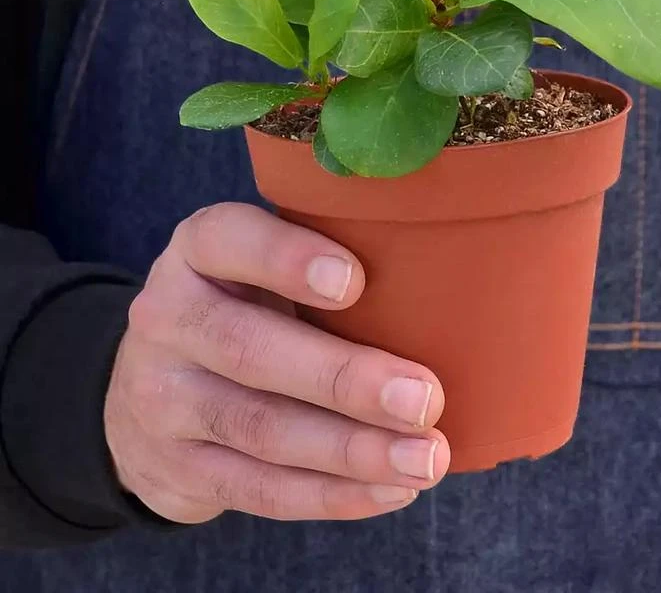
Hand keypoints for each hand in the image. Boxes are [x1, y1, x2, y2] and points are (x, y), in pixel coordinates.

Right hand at [104, 203, 448, 523]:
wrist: (147, 388)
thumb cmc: (244, 305)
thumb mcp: (258, 264)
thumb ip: (319, 260)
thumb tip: (440, 278)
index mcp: (196, 251)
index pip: (226, 239)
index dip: (286, 258)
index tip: (356, 280)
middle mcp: (168, 318)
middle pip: (249, 350)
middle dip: (344, 379)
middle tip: (424, 398)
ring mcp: (162, 399)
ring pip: (260, 429)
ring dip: (352, 450)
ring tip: (426, 457)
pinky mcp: (176, 468)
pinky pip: (257, 488)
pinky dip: (331, 494)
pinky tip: (391, 490)